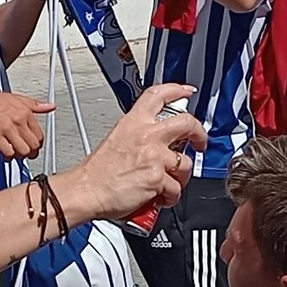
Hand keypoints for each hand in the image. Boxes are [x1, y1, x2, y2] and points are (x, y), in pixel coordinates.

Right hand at [0, 89, 53, 159]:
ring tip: (15, 153)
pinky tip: (5, 153)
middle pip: (33, 145)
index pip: (40, 135)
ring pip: (23, 151)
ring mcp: (7, 129)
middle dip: (30, 152)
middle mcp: (18, 120)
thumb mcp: (17, 98)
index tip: (33, 145)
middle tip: (25, 152)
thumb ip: (35, 105)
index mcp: (25, 112)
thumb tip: (51, 106)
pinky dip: (8, 156)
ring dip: (20, 155)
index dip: (37, 144)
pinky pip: (8, 153)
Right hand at [62, 83, 206, 218]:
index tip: (187, 91)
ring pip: (186, 162)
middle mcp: (146, 135)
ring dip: (181, 176)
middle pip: (187, 122)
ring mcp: (154, 156)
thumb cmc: (97, 172)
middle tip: (199, 141)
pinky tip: (161, 197)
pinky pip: (176, 188)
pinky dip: (171, 196)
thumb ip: (137, 134)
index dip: (177, 89)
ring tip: (170, 182)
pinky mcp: (158, 178)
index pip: (158, 95)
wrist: (86, 191)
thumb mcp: (115, 139)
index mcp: (133, 122)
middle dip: (199, 133)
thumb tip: (155, 140)